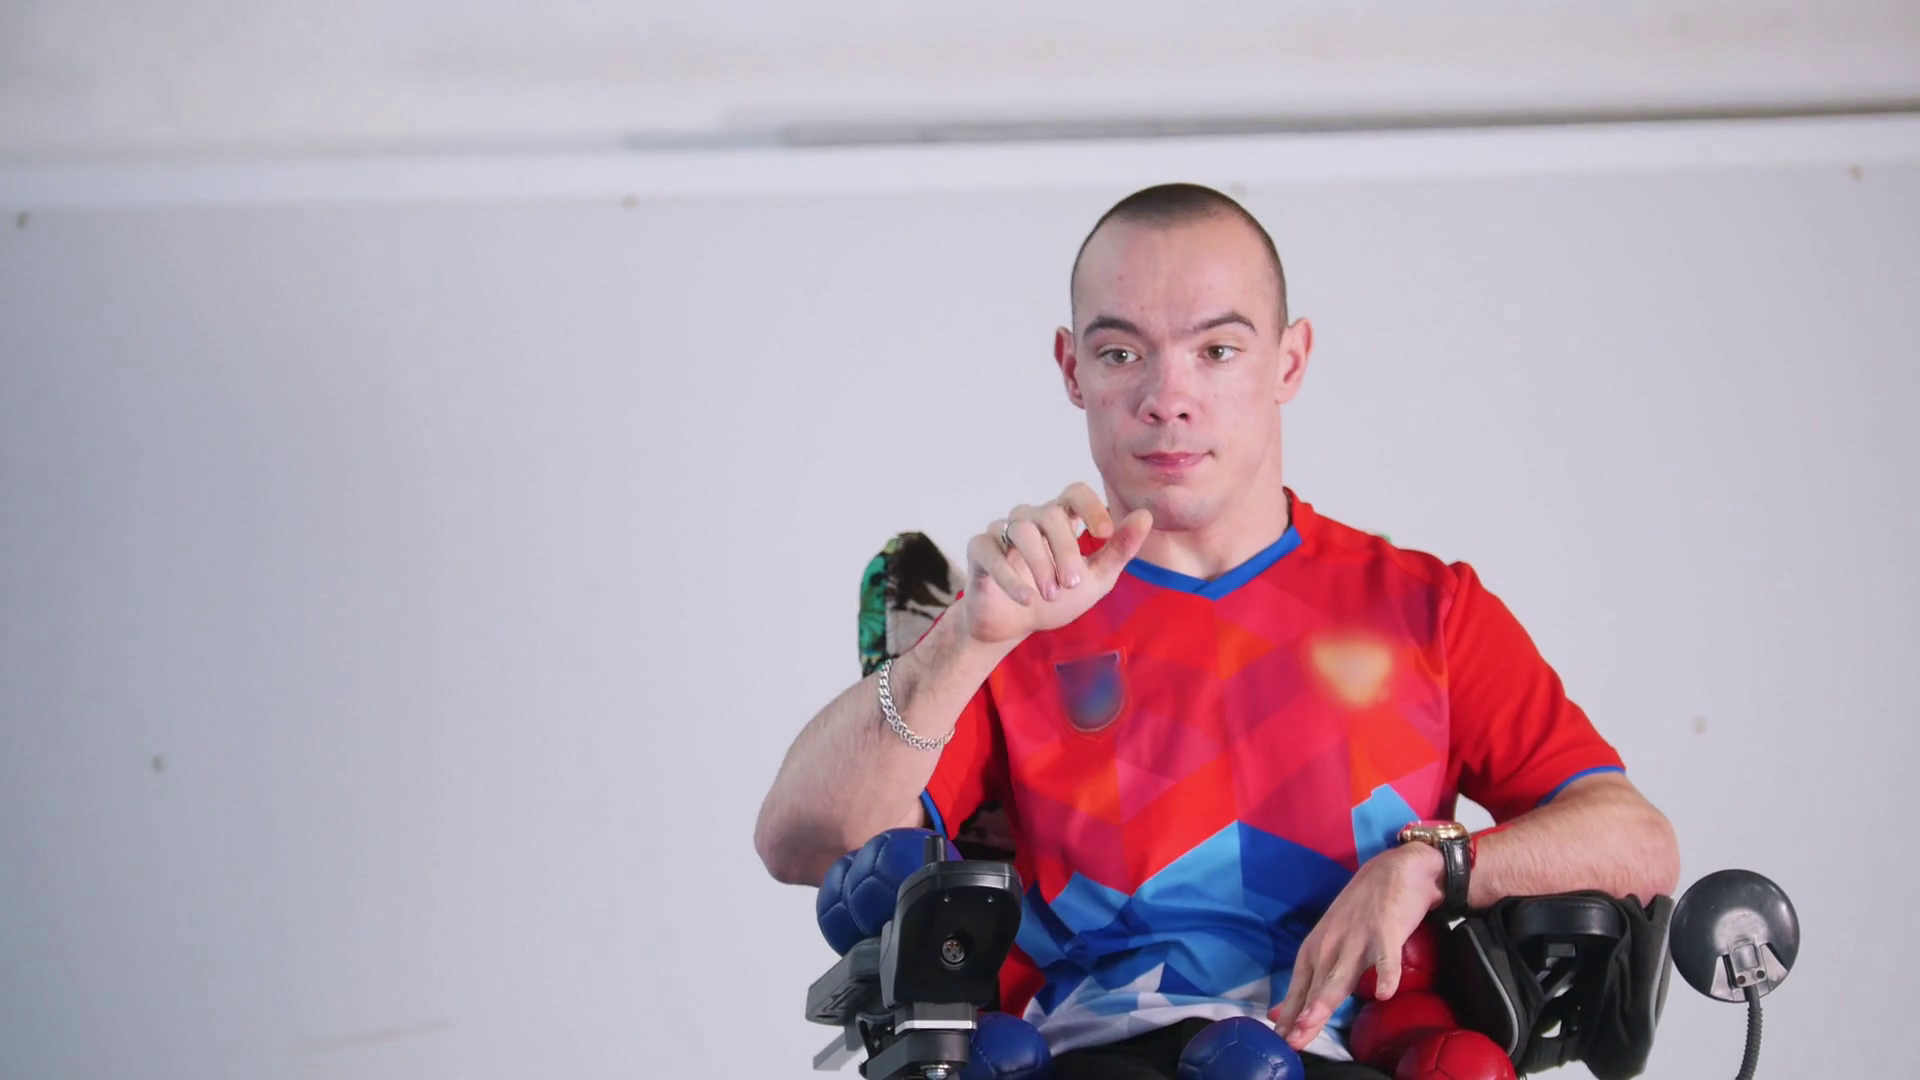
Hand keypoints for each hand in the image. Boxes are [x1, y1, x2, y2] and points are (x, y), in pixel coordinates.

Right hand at [955, 482, 1151, 646]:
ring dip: (1039, 563)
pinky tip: (1025, 598)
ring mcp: (1001, 532)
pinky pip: (989, 550)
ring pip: (1020, 528)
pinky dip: (1008, 575)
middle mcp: (1030, 519)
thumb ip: (1119, 550)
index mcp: (1060, 521)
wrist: (1014, 626)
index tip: (1104, 535)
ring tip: (1051, 594)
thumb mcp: (1096, 579)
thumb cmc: (1057, 597)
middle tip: (1073, 583)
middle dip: (1065, 549)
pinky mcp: (979, 551)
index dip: (1090, 506)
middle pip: (1049, 514)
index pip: (1074, 492)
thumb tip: (1146, 515)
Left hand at [1269, 843, 1444, 1049]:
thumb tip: (1284, 1014)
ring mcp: (1358, 938)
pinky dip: (1387, 975)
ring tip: (1313, 1020)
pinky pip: (1387, 958)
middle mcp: (1331, 945)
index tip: (1279, 1040)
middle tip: (1291, 1042)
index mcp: (1316, 949)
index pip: (1299, 987)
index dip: (1290, 1014)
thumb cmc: (1362, 912)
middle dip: (1303, 1015)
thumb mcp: (1331, 943)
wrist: (1396, 869)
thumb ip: (1313, 979)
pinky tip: (1384, 994)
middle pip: (1316, 987)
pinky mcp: (1386, 931)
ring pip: (1342, 975)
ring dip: (1327, 998)